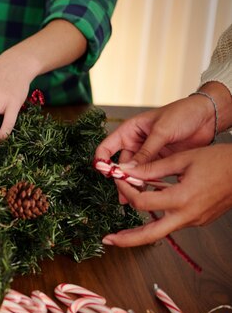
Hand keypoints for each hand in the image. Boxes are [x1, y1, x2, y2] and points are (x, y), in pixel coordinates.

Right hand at [95, 95, 214, 202]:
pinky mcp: (161, 161)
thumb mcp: (162, 131)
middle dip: (121, 178)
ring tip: (133, 198)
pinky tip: (148, 192)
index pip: (107, 147)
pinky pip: (150, 174)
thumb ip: (146, 152)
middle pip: (121, 164)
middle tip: (123, 193)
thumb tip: (128, 170)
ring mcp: (148, 153)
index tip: (105, 173)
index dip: (102, 160)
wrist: (208, 116)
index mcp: (130, 131)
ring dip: (134, 184)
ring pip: (136, 172)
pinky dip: (148, 183)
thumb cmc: (183, 113)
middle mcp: (136, 143)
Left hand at [102, 145, 231, 246]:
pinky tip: (148, 209)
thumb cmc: (221, 161)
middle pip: (150, 235)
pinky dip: (157, 219)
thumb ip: (152, 168)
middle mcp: (187, 215)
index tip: (118, 179)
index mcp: (182, 199)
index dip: (125, 191)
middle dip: (126, 240)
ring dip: (140, 232)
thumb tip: (125, 170)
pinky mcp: (198, 220)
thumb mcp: (183, 159)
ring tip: (120, 234)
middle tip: (107, 240)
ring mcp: (194, 221)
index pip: (142, 202)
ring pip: (161, 231)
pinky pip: (173, 222)